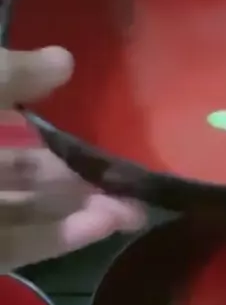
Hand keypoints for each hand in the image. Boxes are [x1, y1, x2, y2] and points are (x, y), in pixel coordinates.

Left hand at [0, 45, 145, 270]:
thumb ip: (12, 73)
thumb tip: (65, 58)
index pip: (4, 111)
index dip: (44, 111)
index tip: (94, 112)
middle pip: (22, 168)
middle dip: (78, 172)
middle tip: (132, 173)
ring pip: (26, 209)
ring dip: (80, 209)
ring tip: (134, 208)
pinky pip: (17, 245)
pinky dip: (59, 239)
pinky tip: (104, 227)